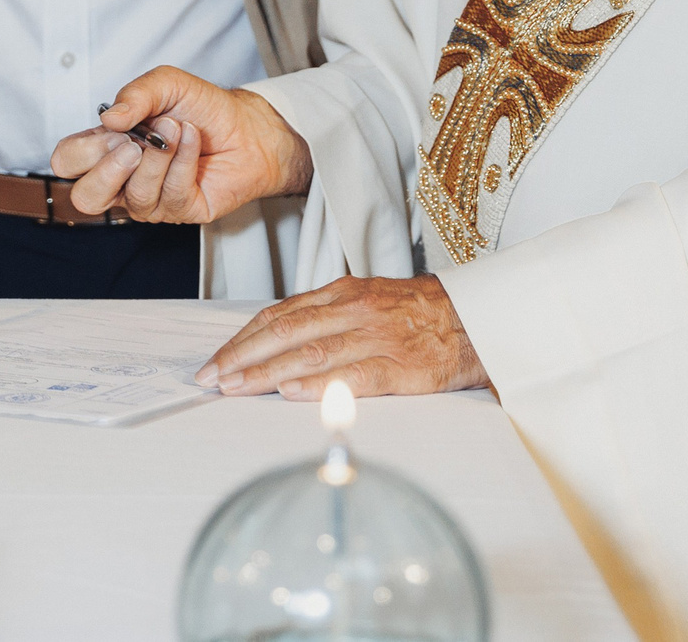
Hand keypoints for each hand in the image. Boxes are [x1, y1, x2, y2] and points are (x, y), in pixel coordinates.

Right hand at [47, 67, 313, 223]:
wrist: (247, 126)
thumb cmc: (202, 107)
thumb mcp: (166, 85)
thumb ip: (134, 95)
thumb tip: (109, 119)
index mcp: (107, 147)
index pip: (67, 162)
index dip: (82, 150)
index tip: (113, 128)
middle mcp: (123, 179)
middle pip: (85, 199)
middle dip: (109, 170)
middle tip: (134, 144)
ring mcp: (150, 199)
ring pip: (134, 197)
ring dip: (159, 157)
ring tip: (177, 129)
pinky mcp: (180, 211)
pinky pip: (172, 195)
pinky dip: (184, 161)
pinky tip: (194, 141)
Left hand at [194, 275, 487, 399]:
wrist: (474, 320)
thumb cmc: (416, 315)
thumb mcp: (365, 301)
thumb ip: (325, 318)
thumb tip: (277, 341)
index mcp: (342, 294)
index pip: (279, 316)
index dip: (243, 339)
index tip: (217, 360)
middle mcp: (352, 312)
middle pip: (285, 333)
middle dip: (242, 357)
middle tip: (213, 378)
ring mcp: (375, 338)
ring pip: (309, 353)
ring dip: (266, 372)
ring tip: (237, 388)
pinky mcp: (398, 367)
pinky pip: (353, 375)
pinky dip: (319, 384)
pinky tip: (293, 392)